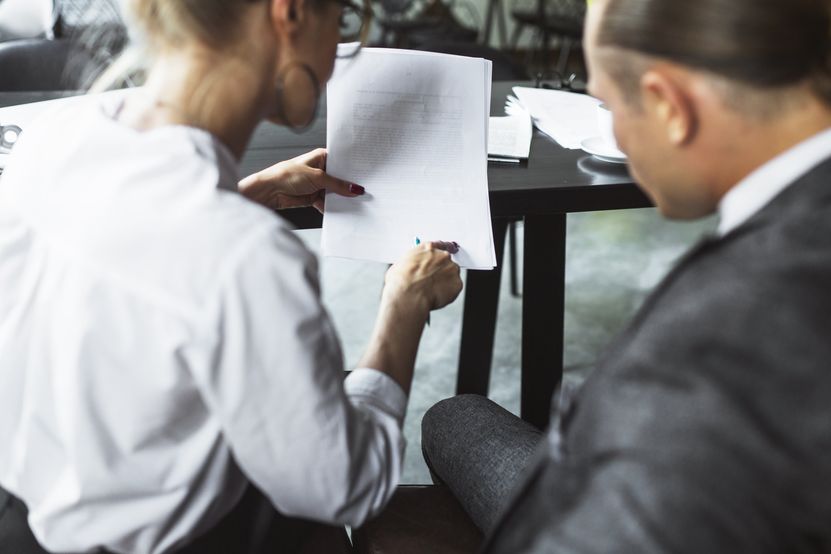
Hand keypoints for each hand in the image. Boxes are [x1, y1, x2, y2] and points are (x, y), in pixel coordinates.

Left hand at [238, 148, 363, 212]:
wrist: (268, 191)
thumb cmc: (286, 175)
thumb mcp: (317, 177)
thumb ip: (337, 184)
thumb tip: (355, 188)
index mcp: (321, 157)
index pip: (342, 163)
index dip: (353, 169)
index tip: (365, 176)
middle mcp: (320, 170)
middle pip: (340, 179)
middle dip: (348, 186)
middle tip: (362, 192)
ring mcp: (317, 184)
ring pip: (334, 192)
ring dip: (341, 199)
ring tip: (354, 203)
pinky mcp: (313, 197)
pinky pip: (327, 203)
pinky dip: (332, 208)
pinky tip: (340, 211)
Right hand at [384, 242, 462, 313]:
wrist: (408, 295)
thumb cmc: (401, 281)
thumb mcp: (401, 264)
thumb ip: (412, 263)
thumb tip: (412, 267)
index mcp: (428, 248)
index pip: (440, 245)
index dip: (440, 254)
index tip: (441, 258)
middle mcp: (442, 256)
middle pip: (446, 262)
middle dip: (441, 271)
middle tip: (431, 281)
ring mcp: (452, 269)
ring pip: (452, 275)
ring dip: (445, 282)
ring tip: (431, 291)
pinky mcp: (457, 283)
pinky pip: (454, 288)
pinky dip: (448, 293)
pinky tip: (436, 296)